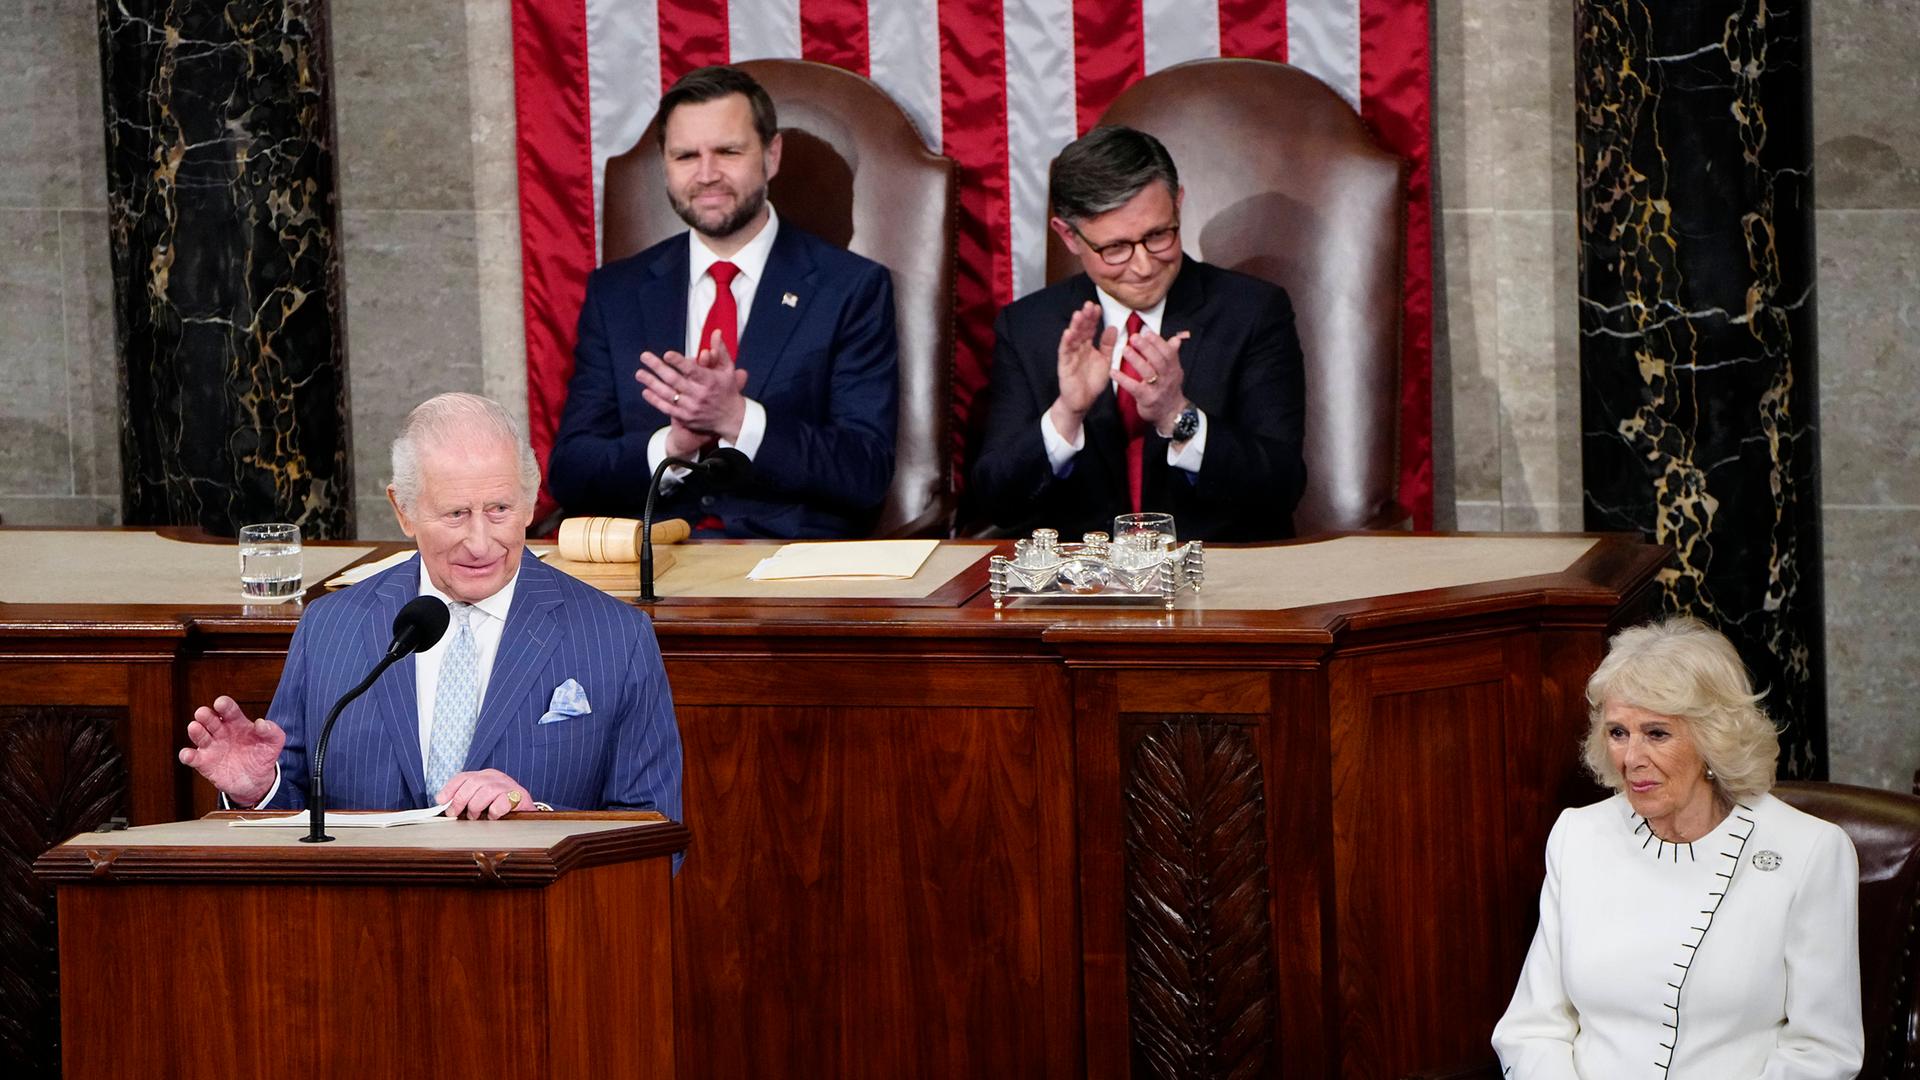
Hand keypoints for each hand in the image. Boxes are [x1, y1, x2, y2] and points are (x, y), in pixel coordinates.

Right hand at [178, 696, 283, 805]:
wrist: (256, 781)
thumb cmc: (263, 755)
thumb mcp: (274, 743)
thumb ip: (272, 731)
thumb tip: (261, 723)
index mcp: (237, 722)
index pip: (228, 710)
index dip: (224, 705)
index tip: (221, 704)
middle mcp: (221, 731)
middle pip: (209, 719)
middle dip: (205, 715)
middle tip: (203, 714)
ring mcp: (211, 746)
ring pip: (198, 734)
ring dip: (195, 730)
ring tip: (195, 727)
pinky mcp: (204, 763)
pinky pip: (192, 758)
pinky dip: (187, 755)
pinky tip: (188, 754)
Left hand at [437, 768, 531, 819]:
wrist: (526, 812)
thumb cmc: (501, 807)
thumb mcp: (482, 800)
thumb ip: (466, 800)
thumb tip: (446, 807)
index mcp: (485, 776)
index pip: (464, 776)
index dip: (450, 788)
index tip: (440, 800)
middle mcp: (496, 777)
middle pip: (473, 782)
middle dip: (460, 799)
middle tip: (454, 813)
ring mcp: (508, 785)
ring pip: (486, 791)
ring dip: (476, 806)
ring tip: (475, 817)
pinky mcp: (519, 796)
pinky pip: (502, 802)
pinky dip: (494, 811)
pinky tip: (493, 817)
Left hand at [635, 330, 750, 455]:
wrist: (731, 419)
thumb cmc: (728, 390)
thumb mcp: (728, 369)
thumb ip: (720, 350)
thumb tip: (715, 332)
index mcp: (710, 381)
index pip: (692, 370)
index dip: (679, 362)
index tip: (667, 354)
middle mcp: (699, 395)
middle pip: (674, 380)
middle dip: (657, 367)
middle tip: (644, 356)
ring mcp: (691, 408)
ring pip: (667, 394)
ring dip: (651, 383)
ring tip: (639, 373)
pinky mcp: (686, 418)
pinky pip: (667, 408)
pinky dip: (655, 400)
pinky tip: (645, 391)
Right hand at [1047, 302, 1119, 441]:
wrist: (1083, 401)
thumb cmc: (1092, 382)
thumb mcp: (1105, 361)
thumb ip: (1107, 345)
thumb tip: (1113, 327)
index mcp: (1088, 346)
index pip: (1090, 328)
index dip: (1093, 318)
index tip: (1097, 307)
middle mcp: (1078, 348)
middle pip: (1081, 330)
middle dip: (1084, 317)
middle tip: (1088, 305)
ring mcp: (1070, 356)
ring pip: (1072, 338)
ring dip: (1075, 326)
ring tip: (1078, 314)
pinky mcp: (1064, 365)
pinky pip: (1065, 352)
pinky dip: (1066, 342)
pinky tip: (1068, 333)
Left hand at [1114, 329, 1191, 432]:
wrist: (1171, 414)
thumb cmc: (1168, 390)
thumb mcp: (1173, 371)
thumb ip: (1171, 354)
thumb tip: (1175, 339)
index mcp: (1173, 368)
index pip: (1168, 352)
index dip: (1158, 342)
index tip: (1147, 332)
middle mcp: (1167, 377)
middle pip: (1158, 360)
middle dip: (1146, 347)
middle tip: (1134, 337)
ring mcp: (1158, 389)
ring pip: (1148, 372)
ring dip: (1136, 360)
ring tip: (1125, 350)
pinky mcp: (1147, 399)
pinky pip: (1135, 388)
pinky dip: (1124, 380)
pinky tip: (1114, 372)